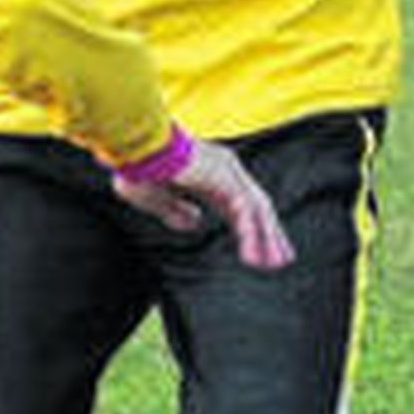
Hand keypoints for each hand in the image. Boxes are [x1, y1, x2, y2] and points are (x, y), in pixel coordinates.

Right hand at [114, 137, 294, 269]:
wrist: (133, 147)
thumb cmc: (138, 167)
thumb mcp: (157, 199)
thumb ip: (176, 212)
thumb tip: (195, 224)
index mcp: (210, 171)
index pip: (240, 203)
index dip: (251, 228)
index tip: (257, 250)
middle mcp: (225, 168)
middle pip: (258, 206)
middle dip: (270, 235)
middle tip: (280, 260)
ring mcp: (228, 172)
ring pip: (257, 211)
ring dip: (267, 240)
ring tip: (273, 266)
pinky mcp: (225, 179)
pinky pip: (245, 213)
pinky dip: (252, 236)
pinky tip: (253, 258)